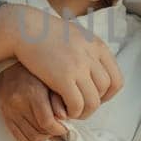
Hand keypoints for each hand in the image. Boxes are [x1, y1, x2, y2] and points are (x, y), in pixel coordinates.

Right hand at [0, 62, 69, 140]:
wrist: (9, 68)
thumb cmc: (33, 72)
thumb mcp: (50, 80)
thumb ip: (59, 99)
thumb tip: (65, 119)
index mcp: (32, 93)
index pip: (46, 122)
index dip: (59, 129)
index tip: (66, 128)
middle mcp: (19, 104)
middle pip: (39, 131)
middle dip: (53, 134)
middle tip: (61, 131)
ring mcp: (10, 112)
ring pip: (31, 136)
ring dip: (44, 139)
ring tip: (52, 134)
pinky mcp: (6, 117)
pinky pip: (19, 137)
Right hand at [4, 4, 122, 117]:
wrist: (24, 28)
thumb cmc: (45, 32)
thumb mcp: (75, 35)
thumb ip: (88, 50)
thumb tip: (95, 67)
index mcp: (98, 46)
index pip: (116, 79)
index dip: (108, 94)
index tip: (94, 98)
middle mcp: (92, 56)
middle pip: (105, 90)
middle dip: (95, 103)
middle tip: (81, 106)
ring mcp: (79, 67)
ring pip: (93, 101)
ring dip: (85, 111)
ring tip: (73, 112)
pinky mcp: (63, 77)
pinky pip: (77, 104)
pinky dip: (73, 112)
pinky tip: (64, 110)